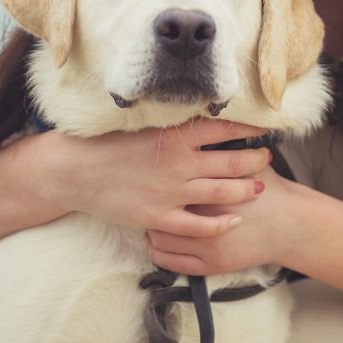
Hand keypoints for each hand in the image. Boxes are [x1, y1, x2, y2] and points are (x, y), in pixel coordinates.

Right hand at [39, 118, 272, 238]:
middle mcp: (180, 164)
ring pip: (223, 192)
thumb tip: (206, 117)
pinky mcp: (159, 217)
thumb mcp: (146, 125)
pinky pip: (198, 225)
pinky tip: (235, 221)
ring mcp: (171, 192)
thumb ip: (176, 125)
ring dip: (246, 189)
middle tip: (268, 157)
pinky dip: (220, 225)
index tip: (266, 127)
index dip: (250, 127)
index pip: (225, 127)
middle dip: (256, 159)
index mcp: (177, 137)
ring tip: (260, 187)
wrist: (75, 172)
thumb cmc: (108, 143)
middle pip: (233, 161)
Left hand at [145, 164, 306, 275]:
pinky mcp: (210, 265)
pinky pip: (171, 261)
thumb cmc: (270, 192)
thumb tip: (200, 132)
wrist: (291, 226)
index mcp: (210, 190)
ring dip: (152, 229)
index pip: (169, 184)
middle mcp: (205, 220)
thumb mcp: (248, 165)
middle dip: (151, 204)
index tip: (153, 172)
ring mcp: (206, 246)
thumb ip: (224, 152)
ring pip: (160, 239)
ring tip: (151, 218)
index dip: (158, 178)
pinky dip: (159, 252)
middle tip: (146, 195)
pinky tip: (157, 242)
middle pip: (159, 211)